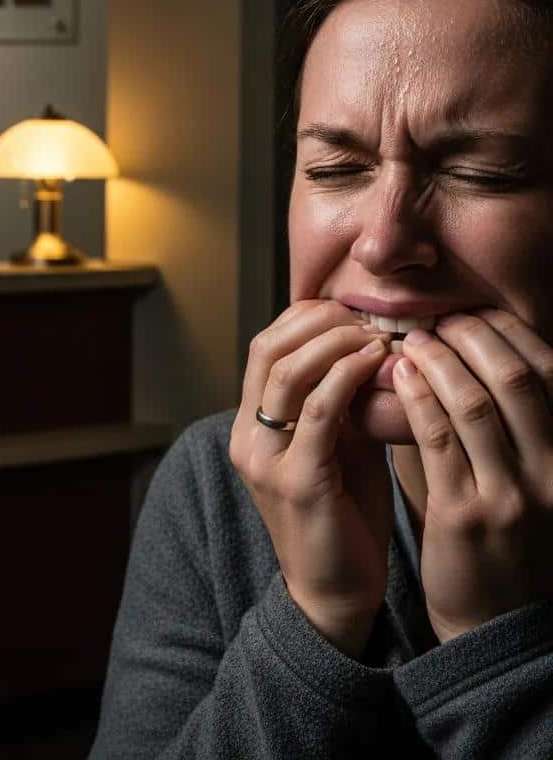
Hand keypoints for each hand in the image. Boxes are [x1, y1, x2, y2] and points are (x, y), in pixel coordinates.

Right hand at [230, 299, 394, 656]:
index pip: (262, 347)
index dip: (303, 317)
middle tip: (365, 318)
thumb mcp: (338, 444)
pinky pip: (318, 411)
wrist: (334, 592)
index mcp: (250, 425)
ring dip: (334, 343)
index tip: (349, 309)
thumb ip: (341, 400)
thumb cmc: (343, 515)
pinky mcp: (295, 481)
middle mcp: (246, 437)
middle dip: (318, 322)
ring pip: (286, 372)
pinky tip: (376, 364)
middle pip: (266, 349)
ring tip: (374, 337)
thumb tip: (372, 346)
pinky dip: (346, 377)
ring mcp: (265, 459)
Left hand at [393, 308, 552, 643]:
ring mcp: (512, 495)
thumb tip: (488, 359)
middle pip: (516, 378)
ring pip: (474, 402)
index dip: (511, 334)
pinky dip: (416, 398)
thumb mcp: (534, 482)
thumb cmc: (509, 542)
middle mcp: (552, 472)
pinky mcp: (465, 515)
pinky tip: (398, 376)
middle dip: (475, 336)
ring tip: (412, 341)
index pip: (550, 373)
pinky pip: (437, 439)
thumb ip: (520, 430)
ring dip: (438, 360)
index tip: (476, 311)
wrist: (497, 623)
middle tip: (440, 317)